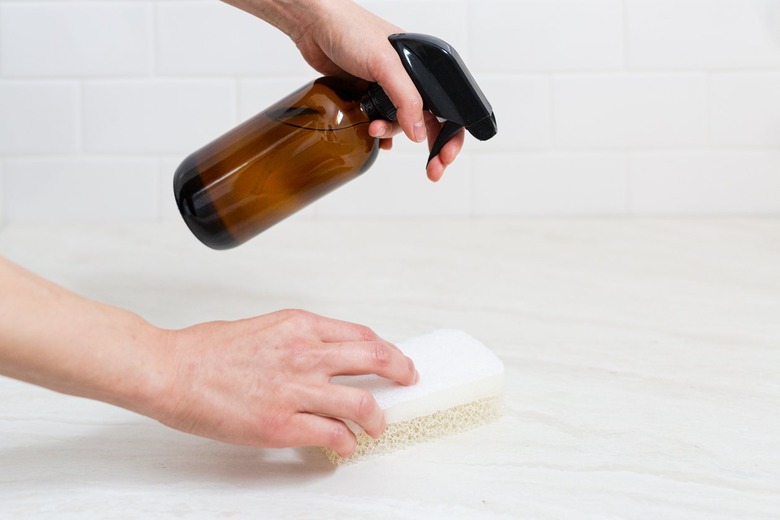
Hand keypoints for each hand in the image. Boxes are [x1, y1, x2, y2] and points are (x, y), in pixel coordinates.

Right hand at [156, 309, 417, 457]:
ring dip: (378, 418)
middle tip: (407, 380)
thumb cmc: (206, 350)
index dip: (386, 349)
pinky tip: (344, 445)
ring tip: (378, 426)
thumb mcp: (264, 327)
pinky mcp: (282, 424)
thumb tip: (322, 354)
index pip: (361, 335)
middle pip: (375, 358)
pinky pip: (333, 435)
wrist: (170, 370)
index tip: (392, 358)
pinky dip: (346, 443)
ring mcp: (296, 390)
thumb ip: (298, 339)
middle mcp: (306, 353)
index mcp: (301, 326)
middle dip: (400, 371)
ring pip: (363, 403)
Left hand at [222, 0, 464, 180]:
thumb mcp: (385, 64)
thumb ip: (406, 99)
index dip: (451, 135)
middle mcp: (409, 77)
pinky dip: (379, 133)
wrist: (314, 25)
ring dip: (391, 133)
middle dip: (430, 146)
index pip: (448, 106)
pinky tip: (374, 138)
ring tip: (374, 131)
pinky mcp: (367, 94)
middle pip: (429, 120)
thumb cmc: (350, 31)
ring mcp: (387, 87)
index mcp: (424, 66)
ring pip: (400, 123)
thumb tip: (419, 133)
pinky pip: (380, 121)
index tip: (444, 158)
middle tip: (431, 171)